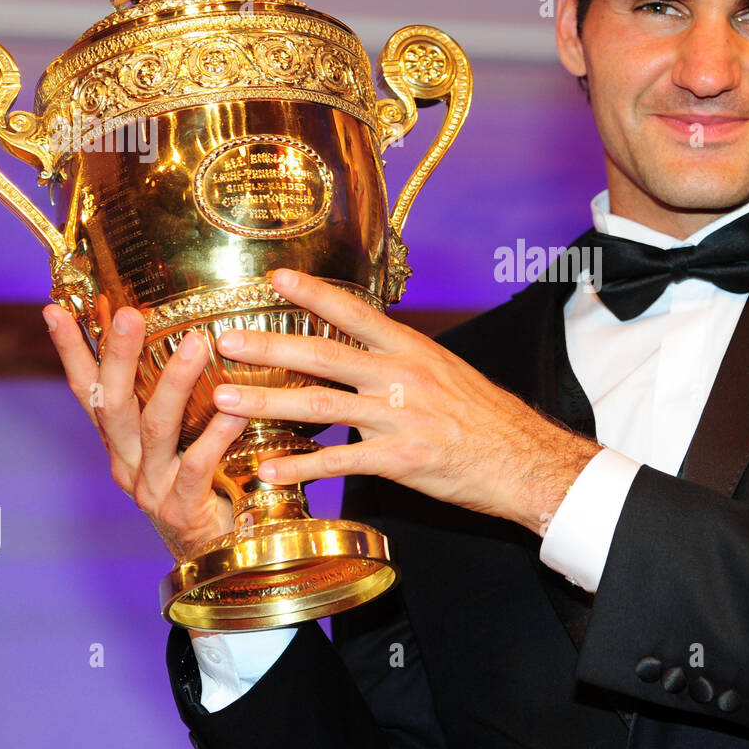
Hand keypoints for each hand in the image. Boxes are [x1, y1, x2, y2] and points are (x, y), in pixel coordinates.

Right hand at [44, 303, 250, 559]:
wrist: (217, 557)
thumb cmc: (205, 484)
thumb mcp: (178, 440)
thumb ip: (174, 399)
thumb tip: (186, 332)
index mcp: (120, 443)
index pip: (86, 390)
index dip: (70, 351)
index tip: (54, 310)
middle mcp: (126, 462)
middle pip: (112, 403)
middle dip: (117, 355)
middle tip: (128, 314)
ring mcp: (151, 487)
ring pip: (154, 428)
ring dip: (174, 383)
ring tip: (196, 343)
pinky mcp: (183, 508)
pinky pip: (197, 466)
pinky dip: (216, 434)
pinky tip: (235, 408)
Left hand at [210, 269, 601, 533]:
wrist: (523, 458)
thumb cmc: (485, 417)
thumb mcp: (445, 372)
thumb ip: (400, 361)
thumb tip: (362, 349)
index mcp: (412, 350)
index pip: (354, 312)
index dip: (312, 294)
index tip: (273, 278)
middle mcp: (402, 376)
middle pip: (324, 355)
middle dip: (269, 347)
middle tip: (225, 341)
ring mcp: (400, 417)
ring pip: (321, 406)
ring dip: (266, 402)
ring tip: (224, 401)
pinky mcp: (402, 458)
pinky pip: (340, 462)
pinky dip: (300, 467)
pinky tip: (268, 470)